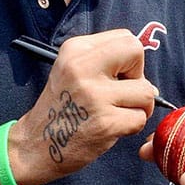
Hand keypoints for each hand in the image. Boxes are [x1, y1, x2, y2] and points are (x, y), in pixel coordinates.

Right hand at [9, 30, 155, 184]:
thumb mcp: (73, 70)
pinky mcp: (105, 123)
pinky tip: (112, 129)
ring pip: (146, 91)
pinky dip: (132, 126)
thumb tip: (149, 79)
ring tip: (116, 114)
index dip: (129, 59)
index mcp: (75, 49)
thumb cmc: (61, 108)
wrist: (35, 146)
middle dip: (139, 76)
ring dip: (139, 107)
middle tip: (123, 94)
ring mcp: (94, 95)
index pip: (126, 38)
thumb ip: (107, 63)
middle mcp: (82, 67)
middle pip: (137, 53)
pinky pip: (140, 118)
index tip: (116, 77)